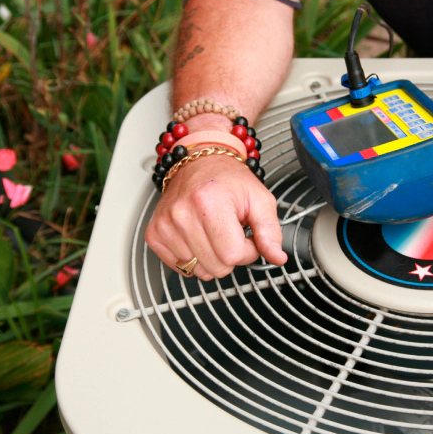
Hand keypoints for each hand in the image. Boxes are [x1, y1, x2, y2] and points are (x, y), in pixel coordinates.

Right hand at [145, 153, 286, 279]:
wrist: (200, 162)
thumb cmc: (229, 180)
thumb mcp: (259, 199)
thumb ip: (270, 231)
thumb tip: (277, 257)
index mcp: (209, 202)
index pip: (233, 255)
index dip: (247, 250)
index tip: (245, 234)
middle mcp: (182, 213)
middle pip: (217, 267)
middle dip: (230, 255)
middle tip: (229, 231)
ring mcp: (165, 225)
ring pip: (199, 271)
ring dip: (211, 257)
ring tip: (212, 232)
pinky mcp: (155, 233)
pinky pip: (181, 267)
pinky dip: (193, 258)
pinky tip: (197, 238)